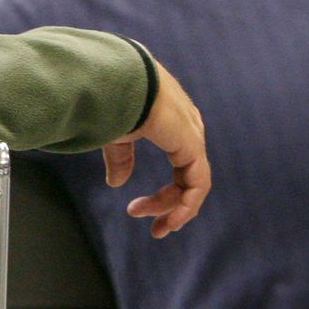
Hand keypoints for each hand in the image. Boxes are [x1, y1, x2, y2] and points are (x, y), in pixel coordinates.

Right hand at [100, 59, 208, 237]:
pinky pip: (197, 183)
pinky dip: (186, 205)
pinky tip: (170, 221)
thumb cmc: (111, 98)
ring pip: (193, 183)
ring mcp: (191, 136)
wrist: (115, 80)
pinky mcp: (191, 144)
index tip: (135, 210)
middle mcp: (187, 128)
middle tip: (147, 224)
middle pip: (187, 177)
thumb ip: (120, 159)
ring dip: (176, 209)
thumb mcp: (115, 134)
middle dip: (168, 204)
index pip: (180, 165)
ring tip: (158, 229)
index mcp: (172, 123)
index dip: (164, 195)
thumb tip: (117, 183)